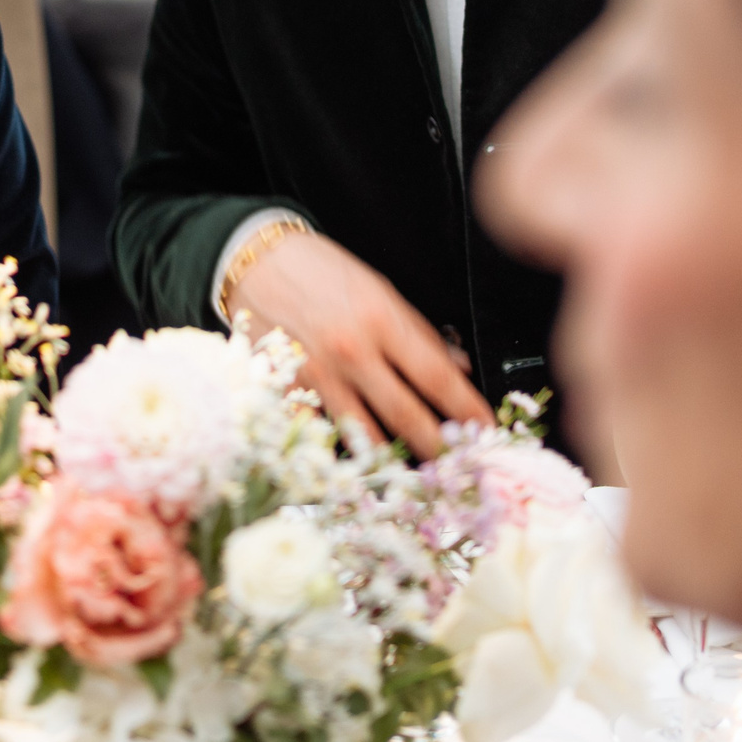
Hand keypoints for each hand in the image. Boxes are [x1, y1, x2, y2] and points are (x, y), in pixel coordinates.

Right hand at [230, 231, 492, 455]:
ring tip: (419, 478)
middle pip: (406, 415)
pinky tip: (362, 467)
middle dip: (439, 447)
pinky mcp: (289, 392)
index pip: (436, 376)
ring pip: (364, 436)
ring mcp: (318, 377)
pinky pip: (324, 434)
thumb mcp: (379, 289)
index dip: (466, 409)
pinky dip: (345, 451)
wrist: (256, 262)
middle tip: (460, 466)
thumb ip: (417, 332)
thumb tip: (457, 367)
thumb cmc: (321, 271)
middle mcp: (351, 352)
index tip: (485, 430)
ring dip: (395, 461)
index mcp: (381, 320)